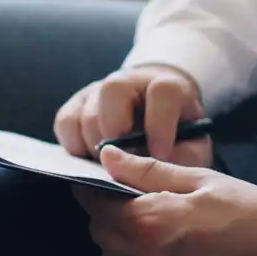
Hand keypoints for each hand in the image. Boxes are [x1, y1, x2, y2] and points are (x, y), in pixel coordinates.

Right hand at [55, 64, 211, 166]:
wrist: (154, 122)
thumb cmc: (175, 138)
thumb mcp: (191, 148)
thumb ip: (181, 159)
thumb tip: (151, 174)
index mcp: (168, 87)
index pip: (163, 92)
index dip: (160, 124)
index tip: (159, 154)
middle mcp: (129, 82)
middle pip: (113, 91)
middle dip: (115, 132)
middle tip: (122, 160)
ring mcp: (98, 91)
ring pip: (85, 110)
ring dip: (93, 145)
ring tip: (107, 164)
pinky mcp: (76, 104)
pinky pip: (65, 122)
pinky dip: (73, 145)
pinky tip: (89, 157)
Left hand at [71, 146, 256, 255]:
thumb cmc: (251, 212)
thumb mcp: (200, 179)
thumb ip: (146, 170)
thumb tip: (107, 157)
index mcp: (148, 223)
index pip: (92, 202)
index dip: (93, 188)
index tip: (101, 180)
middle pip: (98, 231)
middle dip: (107, 213)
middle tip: (133, 200)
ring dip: (118, 241)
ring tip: (151, 226)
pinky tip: (158, 252)